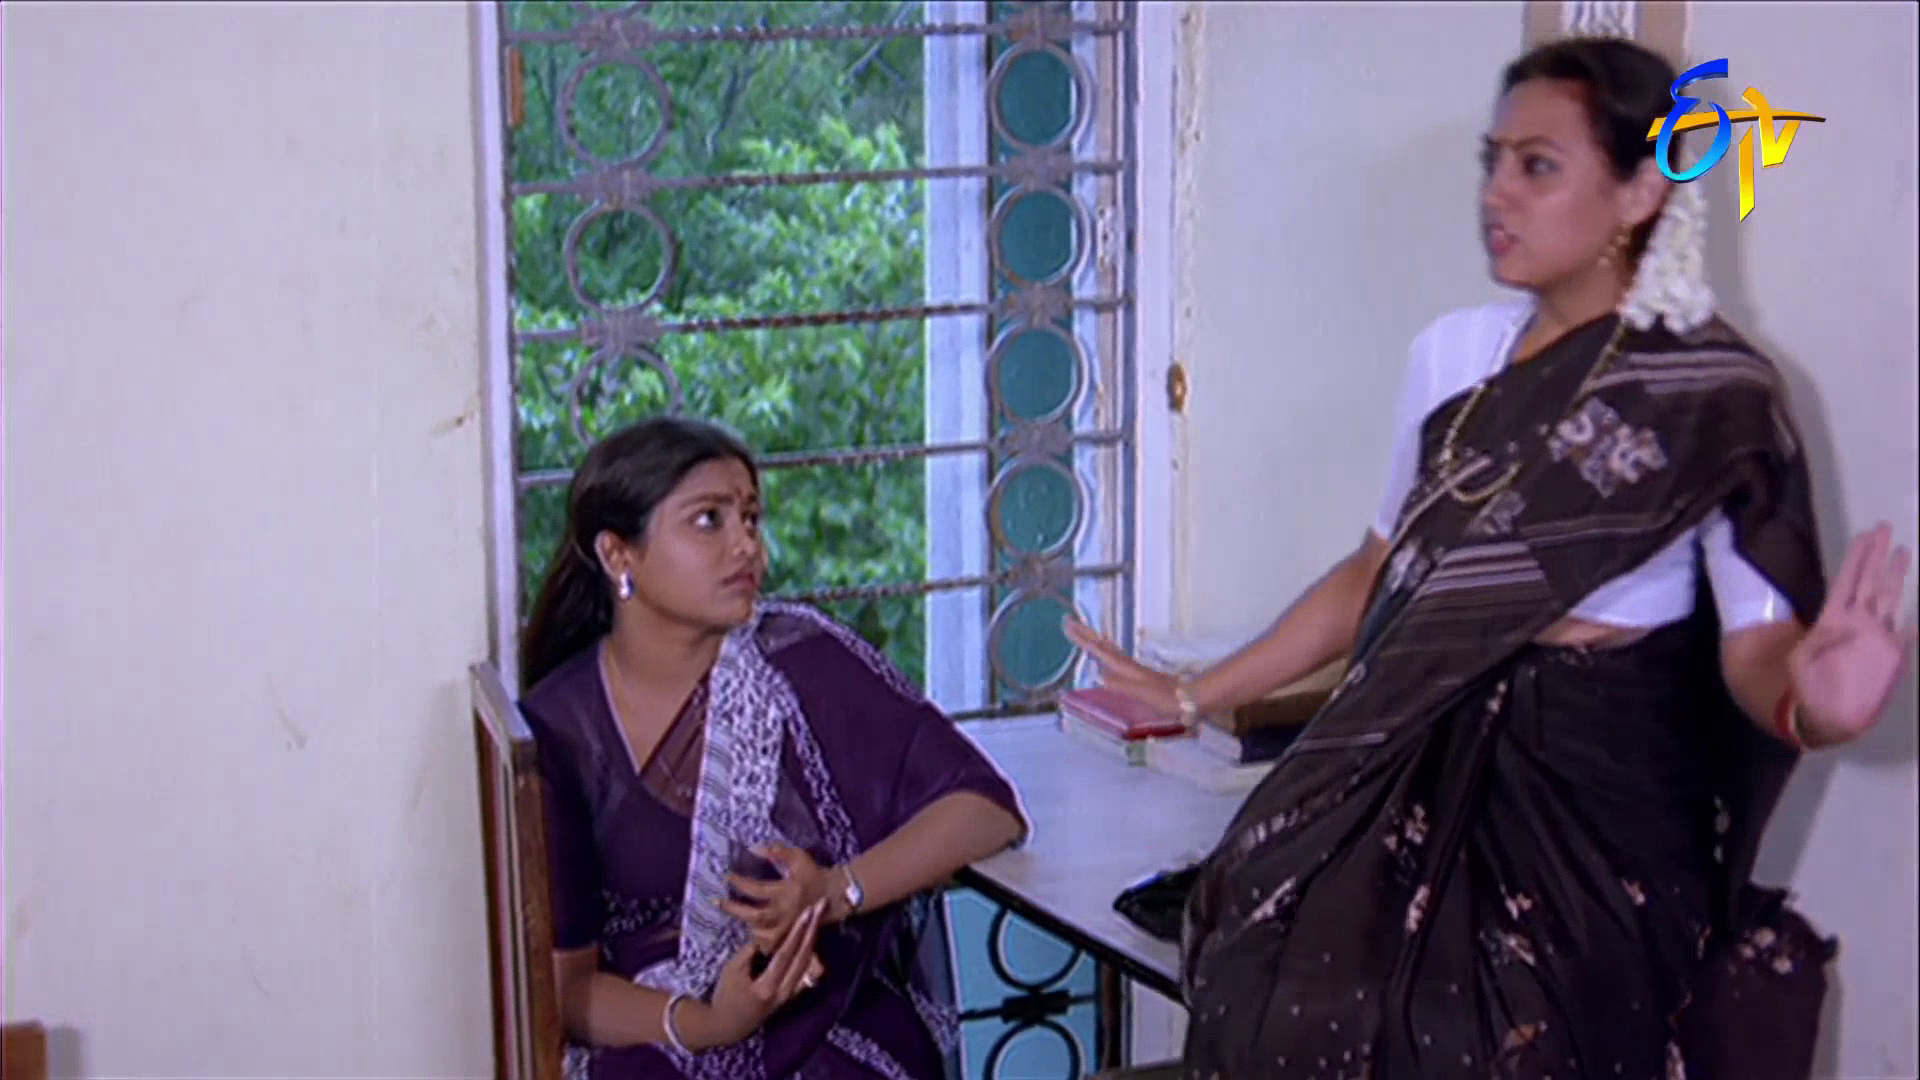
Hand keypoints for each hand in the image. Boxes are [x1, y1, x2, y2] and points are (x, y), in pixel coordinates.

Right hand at [681, 900, 826, 1049]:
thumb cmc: (726, 997)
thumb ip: (749, 953)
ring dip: (812, 940)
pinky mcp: (790, 995)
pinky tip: (813, 941)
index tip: (807, 912)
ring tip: (818, 919)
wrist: (728, 1025)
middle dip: (812, 930)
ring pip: (806, 964)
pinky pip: (804, 973)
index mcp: (768, 986)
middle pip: (803, 957)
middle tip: (821, 908)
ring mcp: (789, 995)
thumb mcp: (732, 972)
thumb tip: (764, 935)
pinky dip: (809, 955)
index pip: (787, 954)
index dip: (797, 931)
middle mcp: (784, 992)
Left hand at [720, 845, 830, 953]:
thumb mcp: (798, 857)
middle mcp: (786, 911)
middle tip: (719, 902)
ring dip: (748, 926)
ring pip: (762, 935)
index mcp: (786, 891)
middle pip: (755, 916)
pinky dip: (761, 941)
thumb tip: (753, 848)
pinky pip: (772, 945)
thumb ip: (777, 852)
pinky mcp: (792, 936)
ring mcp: (788, 927)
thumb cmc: (814, 873)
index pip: (757, 889)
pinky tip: (753, 933)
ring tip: (738, 916)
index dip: (740, 883)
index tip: (728, 877)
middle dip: (734, 909)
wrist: (835, 894)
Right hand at [1062, 616, 1185, 715]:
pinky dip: (1104, 652)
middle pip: (1102, 645)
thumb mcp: (1142, 693)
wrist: (1190, 697)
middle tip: (1068, 622)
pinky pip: (1115, 658)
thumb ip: (1120, 685)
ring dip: (1094, 641)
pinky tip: (1105, 657)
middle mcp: (1127, 665)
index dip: (1083, 639)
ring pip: (1109, 649)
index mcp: (1125, 669)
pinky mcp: (1139, 675)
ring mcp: (1133, 669)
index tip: (1068, 625)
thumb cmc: (1166, 698)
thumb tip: (1097, 673)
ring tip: (1082, 633)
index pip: (1099, 650)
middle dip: (1085, 634)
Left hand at [1789, 523, 1914, 743]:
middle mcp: (1858, 622)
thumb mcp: (1801, 664)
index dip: (1856, 558)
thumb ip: (1816, 646)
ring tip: (1903, 550)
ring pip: (1890, 598)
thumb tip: (1835, 630)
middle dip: (1876, 555)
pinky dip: (1917, 621)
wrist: (1826, 716)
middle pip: (1870, 581)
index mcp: (1834, 620)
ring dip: (1896, 575)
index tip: (1864, 534)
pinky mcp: (1893, 654)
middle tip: (1884, 527)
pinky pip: (1910, 632)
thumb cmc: (1807, 689)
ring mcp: (1877, 636)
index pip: (1847, 581)